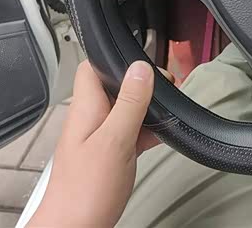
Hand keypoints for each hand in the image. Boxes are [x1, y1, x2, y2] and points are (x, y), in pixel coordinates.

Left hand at [29, 60, 172, 227]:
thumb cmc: (84, 193)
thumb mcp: (114, 141)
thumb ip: (129, 103)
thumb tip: (140, 69)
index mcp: (86, 108)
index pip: (92, 67)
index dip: (115, 57)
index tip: (145, 61)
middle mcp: (90, 119)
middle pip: (114, 86)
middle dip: (141, 83)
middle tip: (166, 87)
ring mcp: (98, 138)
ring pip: (125, 110)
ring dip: (146, 108)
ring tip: (167, 112)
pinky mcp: (108, 156)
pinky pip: (130, 133)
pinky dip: (147, 131)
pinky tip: (161, 136)